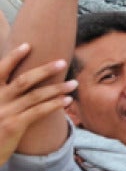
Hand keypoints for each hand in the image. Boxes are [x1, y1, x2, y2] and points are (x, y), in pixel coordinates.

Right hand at [0, 43, 76, 165]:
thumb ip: (6, 92)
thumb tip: (27, 78)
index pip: (0, 70)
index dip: (13, 57)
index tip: (28, 45)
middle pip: (24, 80)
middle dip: (45, 70)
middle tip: (63, 62)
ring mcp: (5, 112)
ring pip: (36, 96)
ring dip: (57, 88)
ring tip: (74, 84)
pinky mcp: (13, 125)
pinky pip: (38, 111)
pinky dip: (54, 104)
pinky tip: (67, 101)